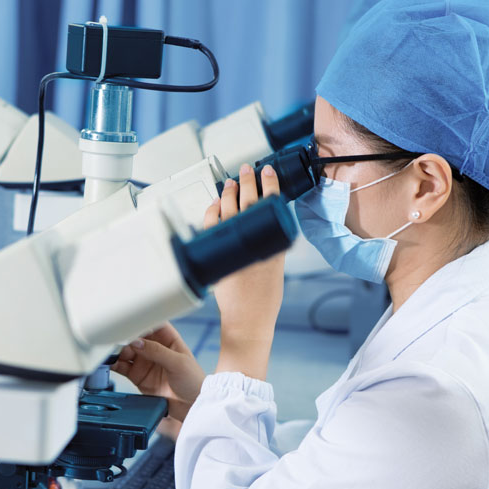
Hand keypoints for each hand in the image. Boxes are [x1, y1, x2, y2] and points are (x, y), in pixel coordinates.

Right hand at [111, 323, 205, 421]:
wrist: (192, 406)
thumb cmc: (193, 381)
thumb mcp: (178, 363)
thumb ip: (157, 351)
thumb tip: (137, 342)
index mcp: (168, 340)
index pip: (152, 324)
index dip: (140, 321)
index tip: (129, 322)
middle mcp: (155, 349)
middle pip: (135, 337)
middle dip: (126, 337)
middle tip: (118, 340)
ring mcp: (145, 362)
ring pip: (126, 350)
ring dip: (118, 350)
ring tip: (112, 351)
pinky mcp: (138, 376)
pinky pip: (122, 366)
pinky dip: (114, 363)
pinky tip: (110, 362)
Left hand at [203, 163, 285, 379]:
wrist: (249, 320)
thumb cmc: (264, 300)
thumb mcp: (276, 269)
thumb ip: (271, 249)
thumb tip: (263, 230)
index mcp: (274, 245)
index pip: (272, 207)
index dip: (270, 186)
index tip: (268, 172)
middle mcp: (256, 243)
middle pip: (251, 203)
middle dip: (248, 182)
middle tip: (247, 169)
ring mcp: (237, 248)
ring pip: (231, 211)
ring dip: (229, 194)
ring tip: (230, 182)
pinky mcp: (220, 256)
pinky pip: (212, 228)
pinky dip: (213, 214)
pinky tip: (215, 205)